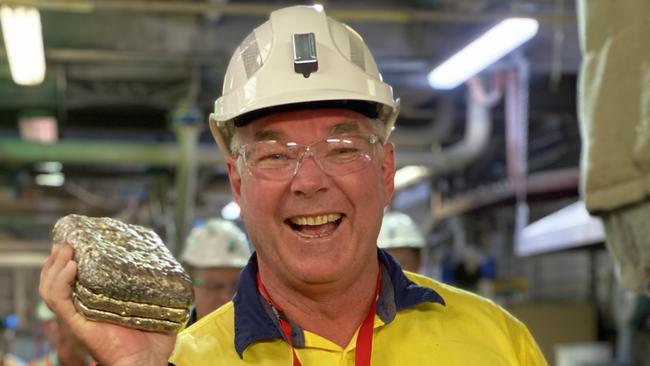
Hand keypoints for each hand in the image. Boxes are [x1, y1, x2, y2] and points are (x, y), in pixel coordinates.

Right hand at [39, 244, 175, 365]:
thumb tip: (171, 262)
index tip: (79, 238)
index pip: (75, 277)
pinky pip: (59, 301)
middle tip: (69, 241)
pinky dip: (60, 282)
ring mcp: (79, 314)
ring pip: (51, 288)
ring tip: (67, 250)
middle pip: (56, 279)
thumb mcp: (156, 304)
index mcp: (97, 300)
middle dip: (58, 258)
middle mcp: (83, 306)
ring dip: (55, 266)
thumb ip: (161, 285)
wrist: (148, 362)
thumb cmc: (154, 339)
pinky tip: (72, 267)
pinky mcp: (78, 323)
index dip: (71, 258)